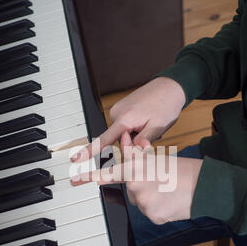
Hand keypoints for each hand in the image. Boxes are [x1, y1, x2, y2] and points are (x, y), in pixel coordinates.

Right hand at [71, 77, 185, 162]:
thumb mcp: (158, 126)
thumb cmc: (166, 104)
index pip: (104, 140)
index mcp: (124, 118)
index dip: (89, 151)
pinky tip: (146, 121)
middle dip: (133, 143)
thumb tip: (135, 152)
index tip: (76, 159)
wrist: (170, 86)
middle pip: (119, 141)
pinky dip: (134, 129)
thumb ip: (144, 141)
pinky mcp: (122, 109)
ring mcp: (118, 110)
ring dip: (135, 135)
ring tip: (150, 125)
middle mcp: (117, 113)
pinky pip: (125, 127)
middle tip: (151, 133)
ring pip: (123, 135)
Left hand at [71, 134, 202, 224]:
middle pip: (130, 189)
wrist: (205, 186)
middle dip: (141, 186)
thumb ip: (138, 155)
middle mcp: (135, 184)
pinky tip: (170, 203)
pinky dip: (158, 210)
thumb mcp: (158, 158)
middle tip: (160, 183)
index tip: (75, 180)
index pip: (109, 173)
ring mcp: (143, 202)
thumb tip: (126, 140)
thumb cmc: (183, 170)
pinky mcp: (152, 216)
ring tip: (168, 192)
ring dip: (150, 199)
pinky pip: (149, 213)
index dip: (90, 177)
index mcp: (136, 167)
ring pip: (140, 202)